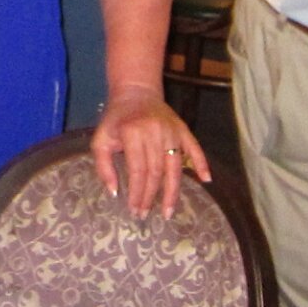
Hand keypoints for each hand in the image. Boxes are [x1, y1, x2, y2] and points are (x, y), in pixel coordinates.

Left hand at [92, 84, 210, 220]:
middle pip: (156, 172)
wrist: (136, 92)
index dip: (137, 192)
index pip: (138, 170)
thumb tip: (115, 192)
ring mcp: (172, 130)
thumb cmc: (117, 119)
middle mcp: (155, 131)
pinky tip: (206, 180)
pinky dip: (202, 163)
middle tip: (145, 214)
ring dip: (172, 191)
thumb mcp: (101, 139)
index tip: (134, 209)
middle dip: (150, 196)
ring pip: (174, 167)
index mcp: (133, 132)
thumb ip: (103, 166)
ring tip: (168, 211)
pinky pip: (195, 148)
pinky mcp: (183, 128)